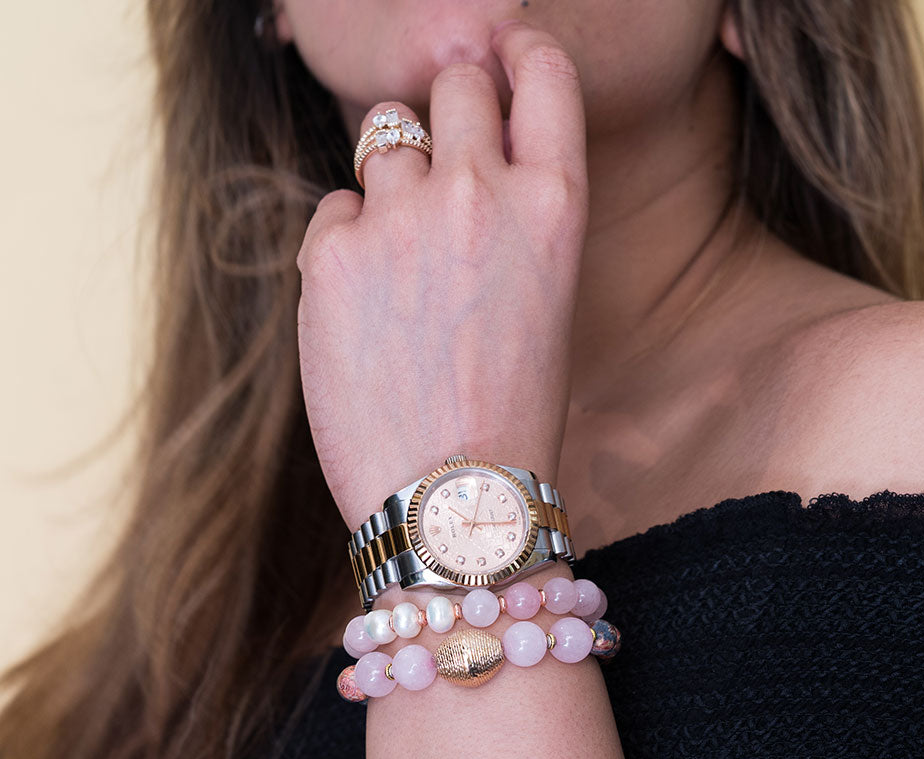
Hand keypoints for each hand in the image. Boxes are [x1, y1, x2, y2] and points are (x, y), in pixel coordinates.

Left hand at [294, 21, 588, 532]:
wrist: (452, 504)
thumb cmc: (511, 419)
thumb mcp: (548, 303)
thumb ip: (514, 218)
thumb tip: (459, 159)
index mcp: (555, 206)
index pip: (541, 71)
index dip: (517, 54)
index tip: (500, 58)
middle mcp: (481, 191)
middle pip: (453, 82)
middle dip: (447, 114)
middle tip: (443, 174)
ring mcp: (401, 218)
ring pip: (384, 139)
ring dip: (394, 183)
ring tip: (405, 269)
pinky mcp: (331, 254)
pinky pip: (334, 208)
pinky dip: (347, 242)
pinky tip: (368, 310)